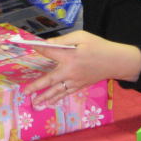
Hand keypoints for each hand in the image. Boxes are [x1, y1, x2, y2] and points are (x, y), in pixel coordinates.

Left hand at [24, 30, 140, 105]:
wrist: (115, 61)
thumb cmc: (98, 46)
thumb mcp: (81, 36)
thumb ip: (63, 40)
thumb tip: (48, 43)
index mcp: (70, 56)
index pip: (50, 53)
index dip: (39, 49)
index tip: (31, 46)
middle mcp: (70, 71)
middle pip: (50, 80)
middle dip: (36, 86)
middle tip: (25, 91)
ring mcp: (75, 81)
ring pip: (57, 91)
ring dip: (45, 97)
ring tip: (35, 103)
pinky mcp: (80, 86)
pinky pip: (66, 93)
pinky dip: (57, 98)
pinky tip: (50, 102)